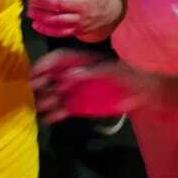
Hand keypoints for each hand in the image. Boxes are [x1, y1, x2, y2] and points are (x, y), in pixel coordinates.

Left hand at [29, 0, 125, 39]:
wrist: (115, 10)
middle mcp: (85, 6)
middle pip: (61, 4)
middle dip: (44, 1)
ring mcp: (81, 20)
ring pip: (58, 20)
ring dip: (41, 15)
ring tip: (31, 10)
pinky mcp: (78, 30)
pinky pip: (60, 32)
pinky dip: (46, 29)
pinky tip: (36, 24)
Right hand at [30, 50, 150, 122]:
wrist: (143, 91)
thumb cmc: (129, 73)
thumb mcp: (111, 69)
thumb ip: (90, 72)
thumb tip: (67, 75)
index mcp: (81, 60)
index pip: (57, 59)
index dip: (44, 64)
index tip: (33, 75)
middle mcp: (74, 74)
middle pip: (50, 76)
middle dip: (41, 83)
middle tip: (34, 91)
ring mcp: (75, 90)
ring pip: (53, 94)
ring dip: (46, 99)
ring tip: (43, 105)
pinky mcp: (78, 106)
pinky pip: (62, 109)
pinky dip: (55, 114)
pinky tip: (50, 118)